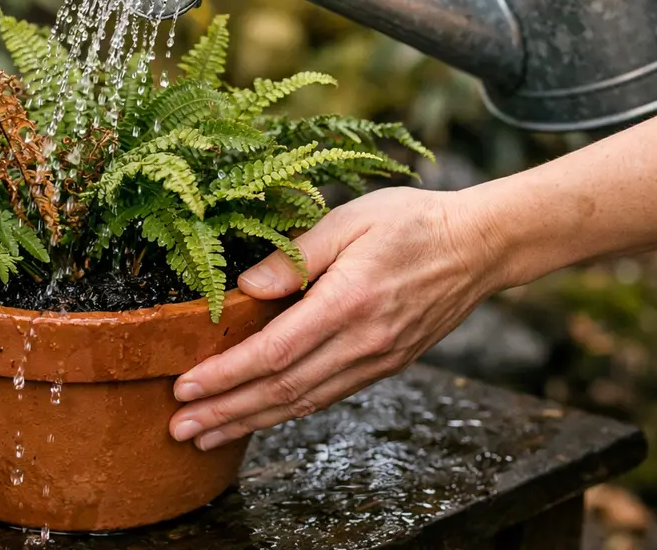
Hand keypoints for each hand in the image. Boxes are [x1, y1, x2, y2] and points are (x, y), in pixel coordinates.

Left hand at [167, 186, 501, 450]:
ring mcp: (376, 360)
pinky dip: (286, 412)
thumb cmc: (410, 222)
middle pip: (283, 390)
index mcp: (349, 301)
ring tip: (206, 436)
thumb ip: (295, 256)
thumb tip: (245, 287)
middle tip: (179, 428)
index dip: (226, 375)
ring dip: (250, 421)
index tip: (185, 387)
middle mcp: (363, 341)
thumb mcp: (349, 219)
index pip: (275, 351)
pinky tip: (257, 418)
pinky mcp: (385, 366)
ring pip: (303, 403)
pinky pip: (327, 396)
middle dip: (226, 411)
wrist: (478, 247)